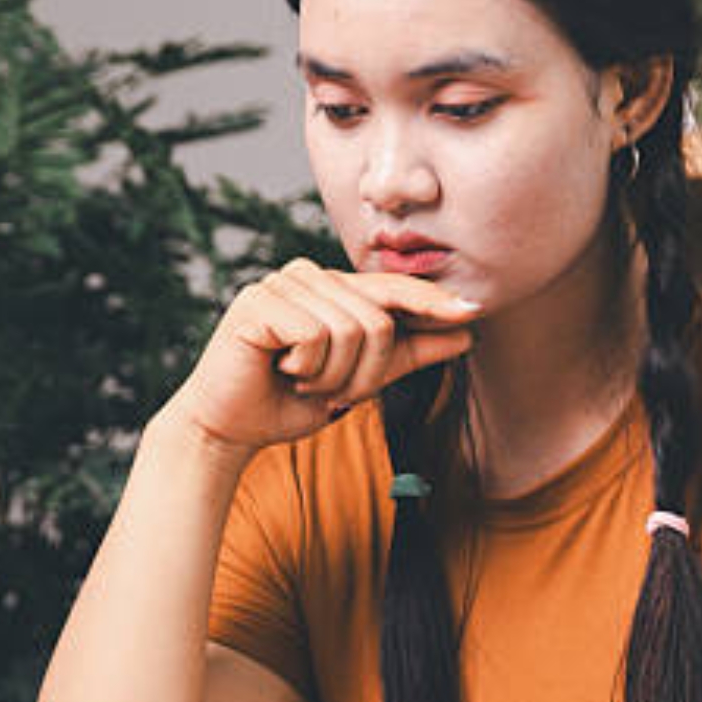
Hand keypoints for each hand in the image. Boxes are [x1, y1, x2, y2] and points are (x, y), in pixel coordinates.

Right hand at [161, 259, 480, 455]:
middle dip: (364, 372)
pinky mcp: (259, 302)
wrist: (231, 427)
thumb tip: (465, 334)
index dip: (431, 303)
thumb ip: (409, 354)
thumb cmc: (291, 400)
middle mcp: (309, 274)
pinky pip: (316, 336)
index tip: (471, 312)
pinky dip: (307, 368)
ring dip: (333, 375)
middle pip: (378, 319)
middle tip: (331, 392)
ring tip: (303, 381)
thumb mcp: (362, 379)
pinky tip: (281, 370)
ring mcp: (282, 283)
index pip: (393, 289)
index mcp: (333, 287)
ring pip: (351, 330)